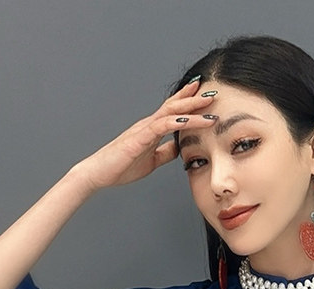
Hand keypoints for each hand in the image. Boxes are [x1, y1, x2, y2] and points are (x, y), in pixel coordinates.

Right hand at [76, 78, 217, 190]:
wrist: (99, 173)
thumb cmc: (121, 167)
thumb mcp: (151, 160)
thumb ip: (165, 152)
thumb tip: (179, 148)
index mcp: (151, 129)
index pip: (173, 110)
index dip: (188, 99)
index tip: (205, 92)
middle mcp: (148, 124)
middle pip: (175, 105)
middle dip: (195, 97)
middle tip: (214, 91)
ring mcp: (143, 129)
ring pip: (171, 112)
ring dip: (191, 107)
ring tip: (209, 104)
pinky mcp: (139, 138)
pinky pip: (161, 126)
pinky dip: (177, 122)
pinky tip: (189, 120)